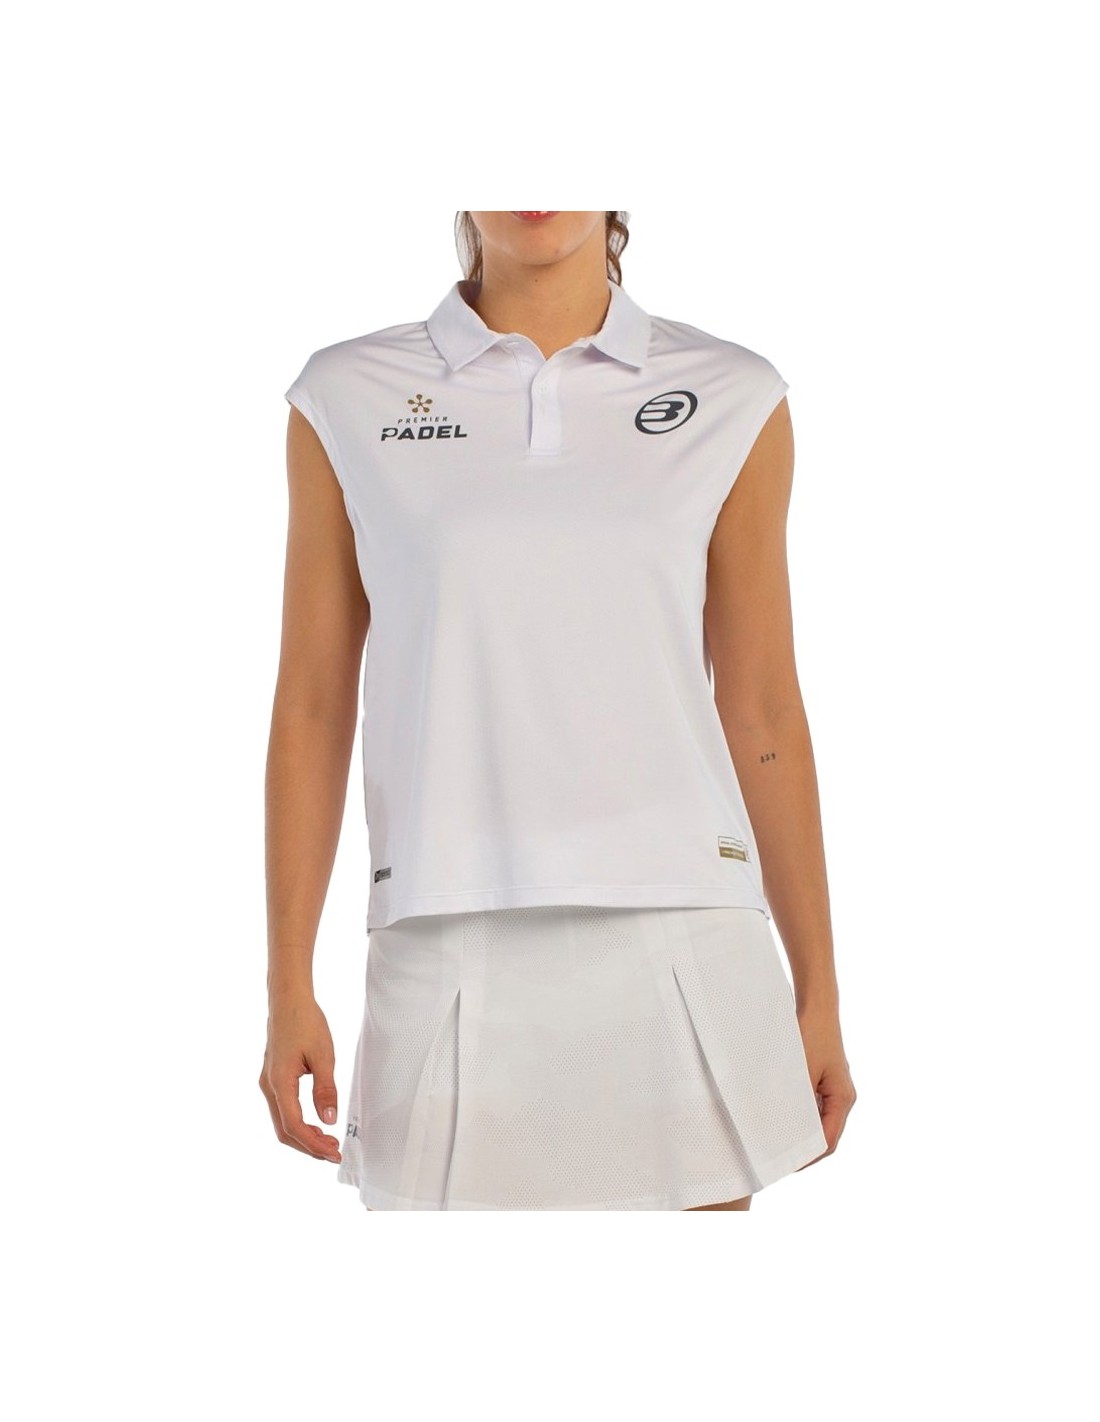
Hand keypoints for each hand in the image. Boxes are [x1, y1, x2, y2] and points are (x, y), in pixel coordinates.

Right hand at [259, 992, 341, 1163]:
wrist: (288, 1000)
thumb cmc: (305, 1022)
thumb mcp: (323, 1055)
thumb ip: (325, 1089)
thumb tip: (329, 1120)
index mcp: (279, 1083)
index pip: (294, 1126)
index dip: (313, 1144)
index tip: (333, 1151)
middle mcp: (269, 1087)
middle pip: (284, 1131)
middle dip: (308, 1146)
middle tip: (333, 1152)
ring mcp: (268, 1083)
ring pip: (281, 1122)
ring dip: (303, 1136)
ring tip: (327, 1141)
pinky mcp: (273, 1078)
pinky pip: (283, 1109)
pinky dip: (298, 1123)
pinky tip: (315, 1123)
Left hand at [794, 1004, 855, 1167]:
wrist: (817, 1007)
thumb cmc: (810, 1035)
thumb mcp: (800, 1070)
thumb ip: (796, 1100)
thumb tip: (785, 1127)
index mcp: (842, 1098)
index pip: (829, 1140)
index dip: (810, 1157)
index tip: (789, 1166)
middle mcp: (843, 1097)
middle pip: (827, 1134)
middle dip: (806, 1149)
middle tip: (781, 1159)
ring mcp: (836, 1089)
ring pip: (822, 1121)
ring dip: (804, 1133)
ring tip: (780, 1143)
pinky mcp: (827, 1081)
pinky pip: (817, 1108)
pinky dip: (803, 1117)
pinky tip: (784, 1119)